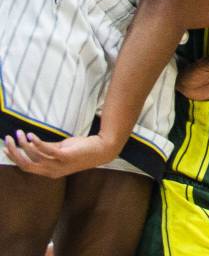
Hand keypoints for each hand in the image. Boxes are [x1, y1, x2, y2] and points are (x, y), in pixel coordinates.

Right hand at [3, 129, 118, 177]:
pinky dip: (36, 144)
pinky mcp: (66, 156)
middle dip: (15, 153)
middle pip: (26, 165)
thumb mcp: (61, 150)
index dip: (14, 158)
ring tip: (18, 133)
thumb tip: (32, 142)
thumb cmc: (81, 149)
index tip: (5, 148)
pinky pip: (47, 151)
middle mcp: (51, 171)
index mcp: (49, 171)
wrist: (101, 149)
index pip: (26, 167)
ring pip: (34, 158)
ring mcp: (58, 165)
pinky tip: (31, 136)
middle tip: (8, 139)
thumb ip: (47, 149)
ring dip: (24, 145)